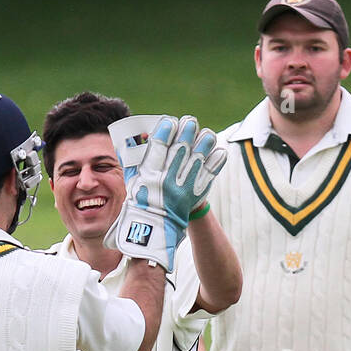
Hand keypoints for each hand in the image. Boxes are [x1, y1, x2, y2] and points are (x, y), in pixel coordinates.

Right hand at [104, 116, 224, 271]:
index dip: (167, 128)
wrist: (154, 228)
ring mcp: (184, 185)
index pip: (159, 144)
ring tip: (205, 135)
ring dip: (204, 141)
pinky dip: (216, 160)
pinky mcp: (196, 193)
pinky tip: (218, 150)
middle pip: (181, 146)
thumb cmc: (141, 200)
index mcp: (149, 173)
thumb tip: (140, 134)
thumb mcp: (133, 179)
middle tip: (189, 122)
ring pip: (199, 156)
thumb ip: (134, 157)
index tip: (170, 121)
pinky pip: (210, 173)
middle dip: (187, 130)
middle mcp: (168, 177)